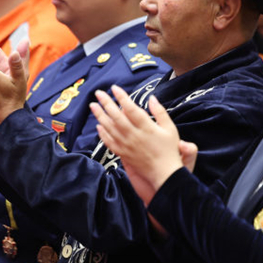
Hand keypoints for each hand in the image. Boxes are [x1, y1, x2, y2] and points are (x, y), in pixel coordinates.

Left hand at [91, 86, 182, 205]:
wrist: (164, 174)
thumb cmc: (169, 150)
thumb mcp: (170, 128)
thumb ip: (160, 112)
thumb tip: (151, 98)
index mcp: (146, 127)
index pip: (131, 109)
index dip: (122, 97)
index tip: (114, 88)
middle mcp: (134, 135)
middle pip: (116, 116)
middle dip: (106, 103)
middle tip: (98, 93)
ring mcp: (127, 145)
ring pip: (110, 128)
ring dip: (100, 116)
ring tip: (93, 106)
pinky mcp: (123, 154)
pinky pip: (109, 142)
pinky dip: (103, 134)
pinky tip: (98, 126)